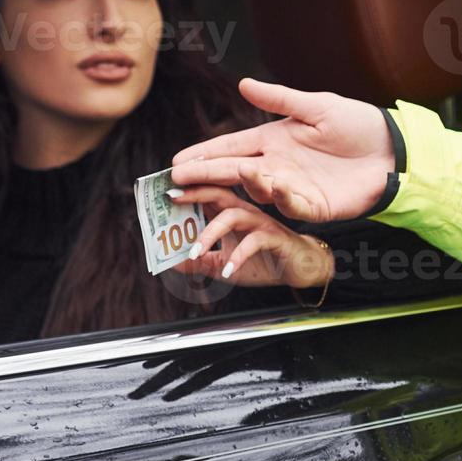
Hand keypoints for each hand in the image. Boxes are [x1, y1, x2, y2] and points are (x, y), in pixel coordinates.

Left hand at [169, 185, 333, 287]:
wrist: (298, 270)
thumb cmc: (261, 261)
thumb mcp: (222, 265)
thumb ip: (200, 262)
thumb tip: (170, 263)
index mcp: (231, 214)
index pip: (206, 196)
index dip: (186, 190)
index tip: (163, 191)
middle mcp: (245, 213)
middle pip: (219, 194)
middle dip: (195, 193)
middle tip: (174, 198)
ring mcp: (260, 223)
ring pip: (234, 215)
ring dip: (211, 231)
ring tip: (195, 252)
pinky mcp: (275, 237)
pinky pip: (255, 241)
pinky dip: (238, 256)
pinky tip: (227, 270)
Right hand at [170, 77, 393, 222]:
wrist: (391, 150)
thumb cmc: (356, 125)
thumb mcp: (317, 106)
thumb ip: (280, 100)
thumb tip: (243, 84)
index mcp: (273, 141)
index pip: (230, 148)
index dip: (204, 155)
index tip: (176, 162)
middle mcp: (277, 166)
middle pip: (233, 172)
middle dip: (205, 176)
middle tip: (176, 181)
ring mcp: (293, 189)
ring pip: (256, 190)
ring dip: (240, 183)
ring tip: (224, 174)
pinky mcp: (314, 207)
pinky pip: (291, 205)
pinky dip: (280, 197)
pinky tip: (270, 185)